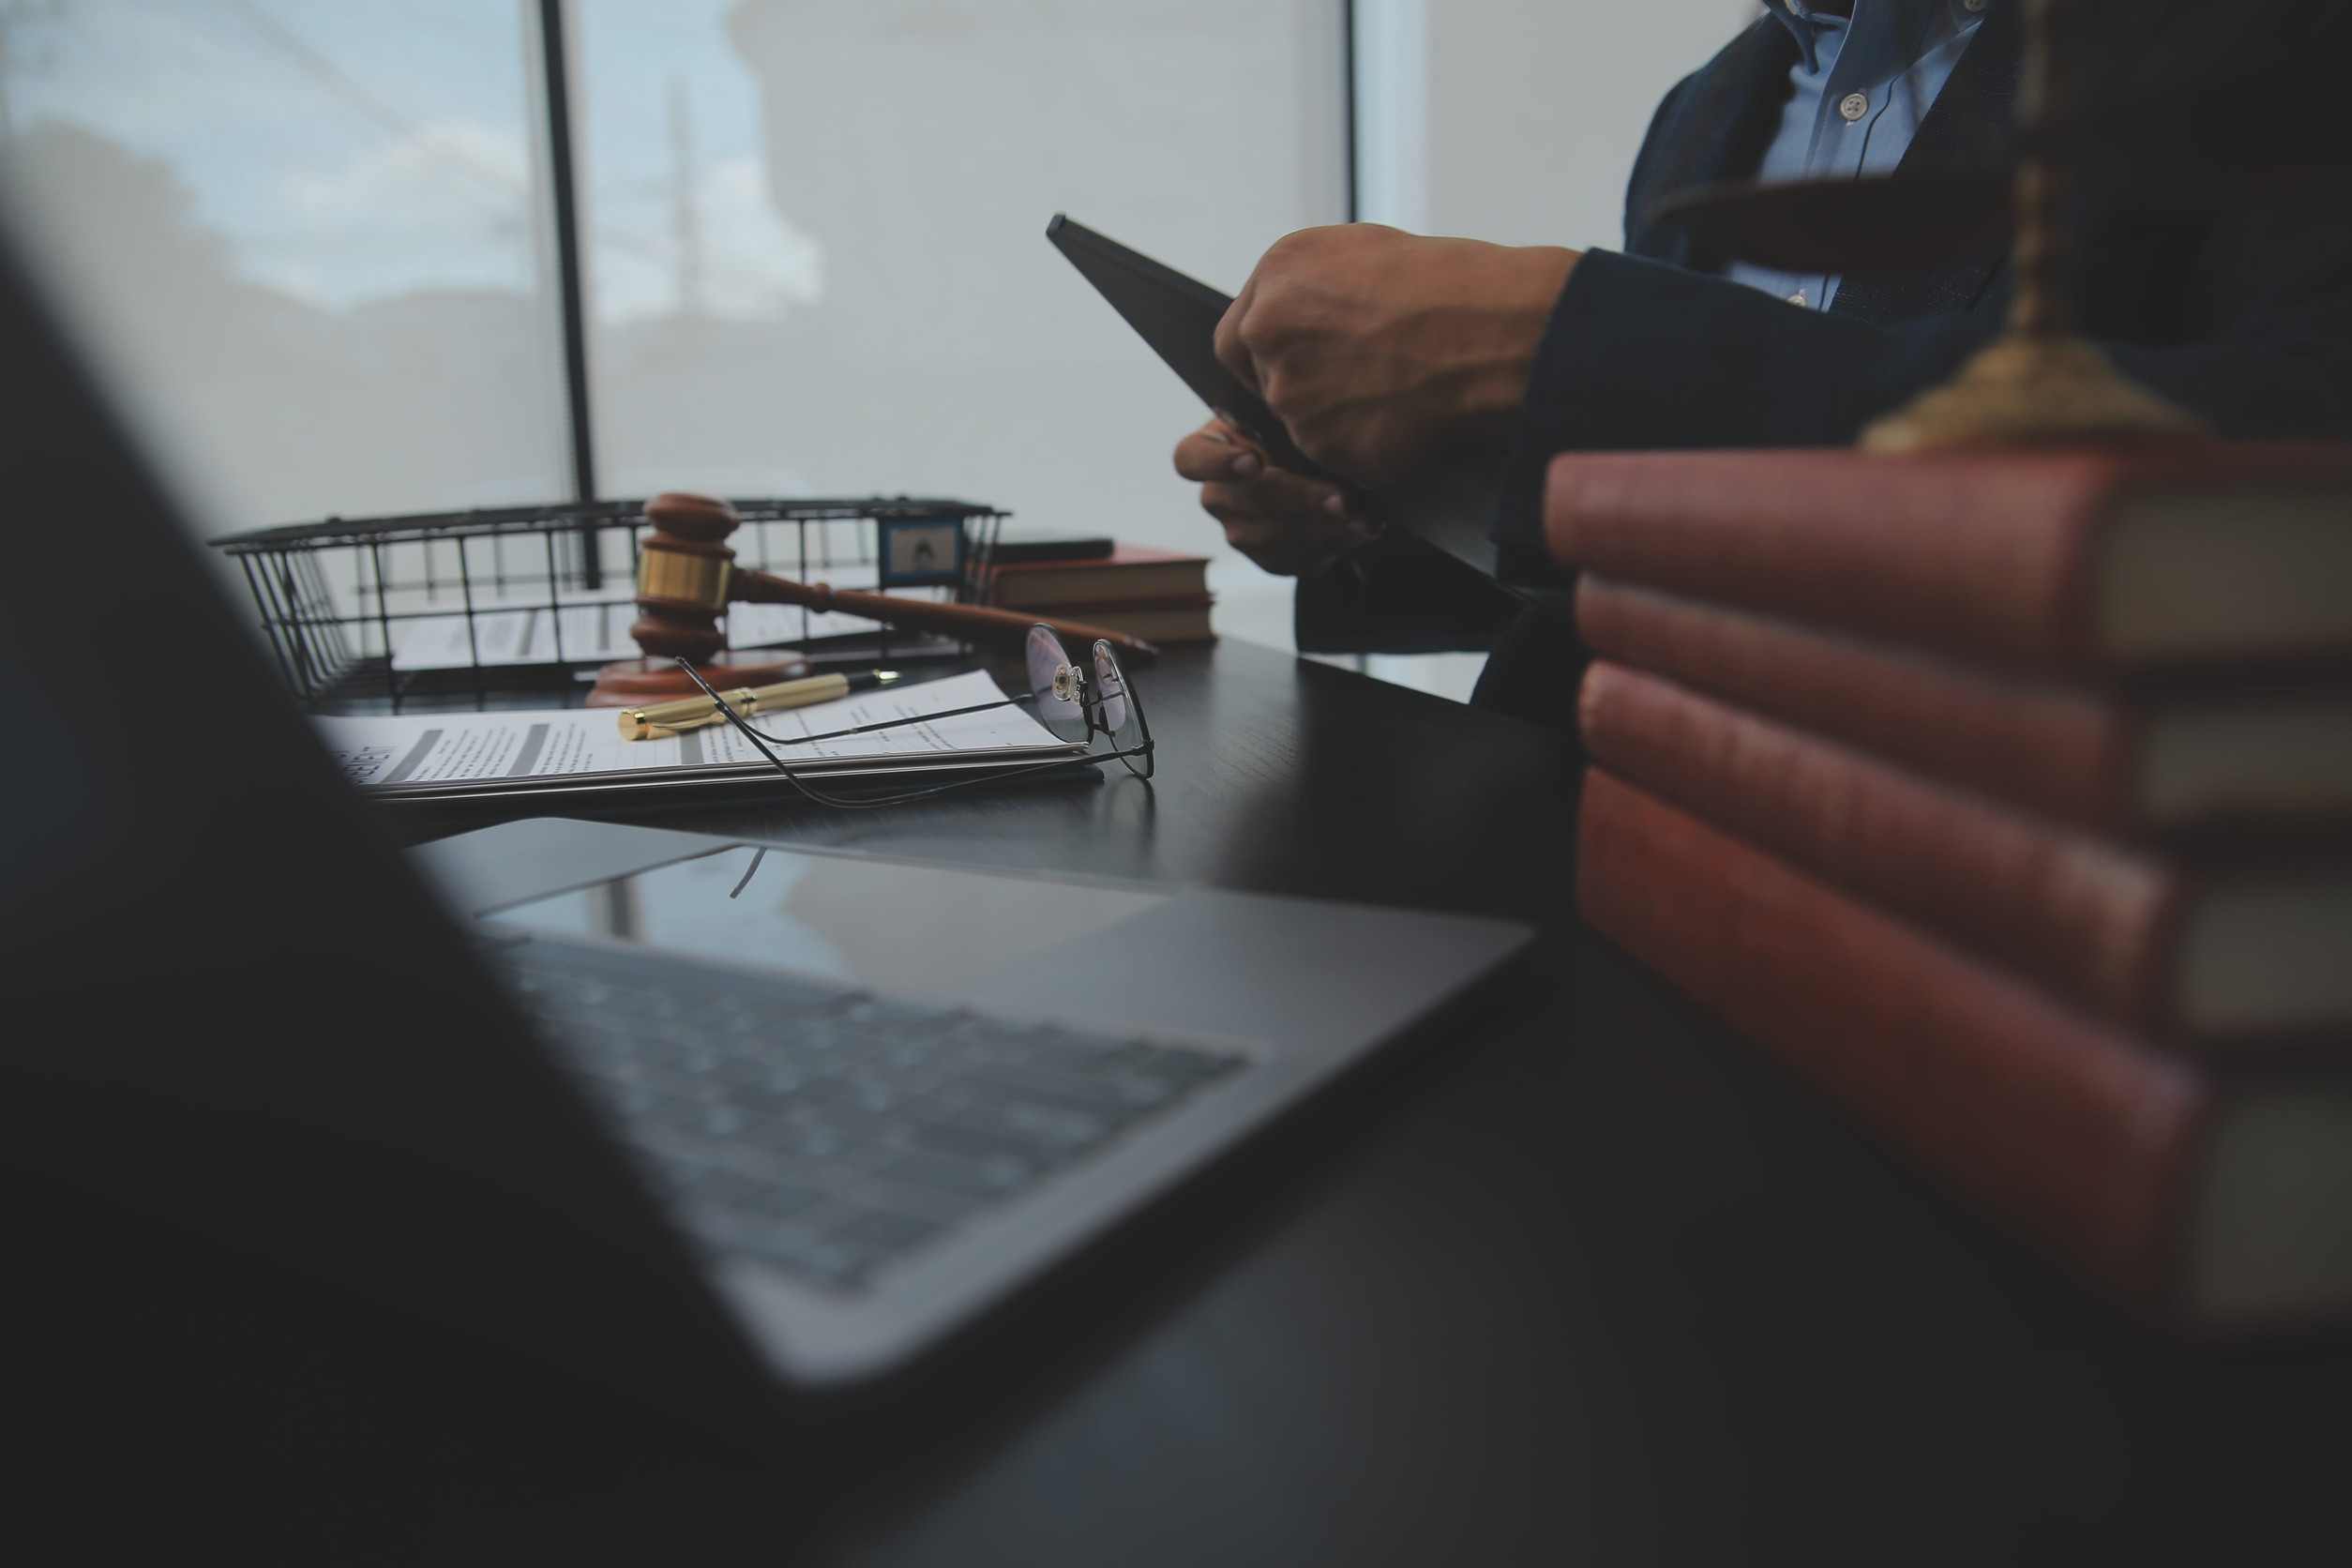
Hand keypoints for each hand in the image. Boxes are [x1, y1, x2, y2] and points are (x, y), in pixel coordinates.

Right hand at [1173, 417, 1380, 577]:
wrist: (1327, 465)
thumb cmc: (1299, 427)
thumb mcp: (1287, 409)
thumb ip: (1284, 407)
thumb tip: (1298, 401)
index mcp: (1209, 449)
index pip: (1190, 460)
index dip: (1217, 464)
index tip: (1253, 461)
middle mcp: (1218, 494)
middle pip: (1246, 501)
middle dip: (1299, 499)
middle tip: (1341, 498)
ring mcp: (1240, 532)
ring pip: (1273, 538)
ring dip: (1325, 529)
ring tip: (1365, 517)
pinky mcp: (1271, 559)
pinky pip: (1296, 560)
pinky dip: (1333, 546)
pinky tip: (1362, 530)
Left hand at [1214, 224, 1578, 490]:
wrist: (1501, 335)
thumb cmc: (1457, 287)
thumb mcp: (1370, 255)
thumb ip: (1313, 291)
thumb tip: (1303, 317)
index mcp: (1278, 273)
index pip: (1238, 337)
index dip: (1269, 356)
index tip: (1303, 363)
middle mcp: (1271, 332)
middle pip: (1267, 384)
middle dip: (1307, 388)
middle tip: (1367, 380)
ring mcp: (1294, 396)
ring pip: (1302, 425)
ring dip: (1341, 420)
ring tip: (1404, 392)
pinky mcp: (1325, 447)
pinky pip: (1340, 458)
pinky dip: (1370, 448)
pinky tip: (1411, 420)